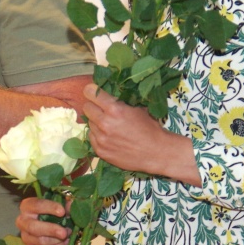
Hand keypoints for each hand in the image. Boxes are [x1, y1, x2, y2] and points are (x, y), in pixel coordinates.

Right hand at [16, 196, 70, 244]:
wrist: (46, 225)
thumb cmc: (52, 213)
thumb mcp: (58, 206)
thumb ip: (65, 205)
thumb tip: (72, 205)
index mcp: (27, 206)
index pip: (36, 205)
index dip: (49, 208)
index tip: (62, 211)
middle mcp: (22, 221)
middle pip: (33, 227)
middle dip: (51, 230)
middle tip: (64, 232)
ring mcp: (25, 237)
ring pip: (39, 242)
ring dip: (56, 241)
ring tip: (67, 237)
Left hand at [83, 84, 199, 184]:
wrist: (157, 153)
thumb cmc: (150, 128)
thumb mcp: (138, 108)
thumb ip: (120, 101)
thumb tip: (108, 93)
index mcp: (114, 109)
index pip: (90, 92)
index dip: (92, 91)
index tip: (94, 92)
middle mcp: (105, 123)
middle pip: (86, 107)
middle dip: (94, 106)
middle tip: (102, 109)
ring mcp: (101, 138)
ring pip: (89, 123)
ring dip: (96, 122)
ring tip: (109, 125)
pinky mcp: (100, 151)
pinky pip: (91, 137)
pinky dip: (97, 135)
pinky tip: (108, 136)